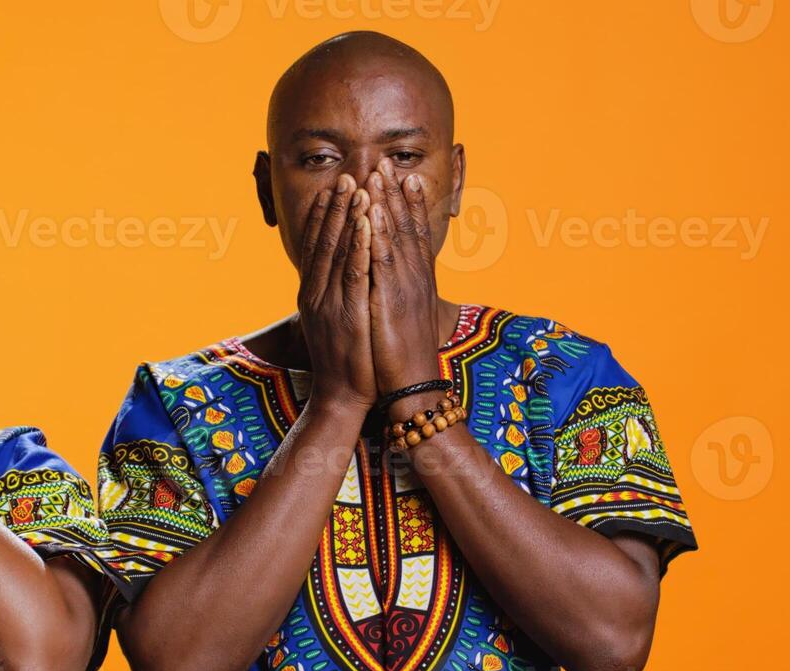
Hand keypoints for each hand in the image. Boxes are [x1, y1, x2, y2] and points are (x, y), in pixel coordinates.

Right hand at [296, 173, 373, 412]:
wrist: (342, 396)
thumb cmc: (345, 360)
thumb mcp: (334, 320)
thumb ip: (333, 294)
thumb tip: (338, 273)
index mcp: (313, 293)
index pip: (316, 246)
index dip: (323, 216)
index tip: (331, 189)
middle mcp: (317, 293)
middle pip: (325, 241)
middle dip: (336, 207)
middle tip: (346, 176)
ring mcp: (330, 302)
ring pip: (338, 251)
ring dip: (347, 216)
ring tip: (357, 186)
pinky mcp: (348, 313)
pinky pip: (354, 273)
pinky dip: (358, 245)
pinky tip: (365, 222)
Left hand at [366, 159, 444, 393]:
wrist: (412, 390)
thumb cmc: (403, 358)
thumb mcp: (403, 319)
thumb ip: (400, 295)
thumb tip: (393, 280)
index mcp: (417, 284)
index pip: (416, 235)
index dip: (412, 205)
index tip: (407, 176)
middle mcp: (415, 280)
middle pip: (406, 228)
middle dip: (396, 193)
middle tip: (387, 161)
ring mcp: (405, 289)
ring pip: (395, 238)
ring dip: (387, 203)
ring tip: (379, 174)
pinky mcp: (391, 303)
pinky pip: (383, 263)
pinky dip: (378, 235)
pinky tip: (372, 213)